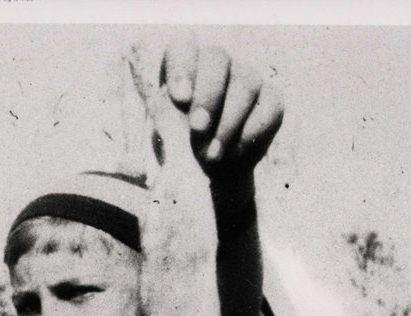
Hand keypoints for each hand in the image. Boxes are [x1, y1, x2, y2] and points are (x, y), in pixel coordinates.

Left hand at [160, 38, 283, 179]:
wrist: (213, 173)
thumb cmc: (183, 151)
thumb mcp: (164, 141)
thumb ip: (158, 132)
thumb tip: (140, 152)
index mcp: (186, 67)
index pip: (183, 47)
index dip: (183, 67)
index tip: (179, 98)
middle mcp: (218, 66)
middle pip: (218, 58)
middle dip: (208, 95)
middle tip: (197, 129)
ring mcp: (247, 79)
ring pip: (246, 83)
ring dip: (228, 122)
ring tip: (212, 155)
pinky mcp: (270, 101)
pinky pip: (269, 105)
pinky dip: (252, 131)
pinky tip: (235, 153)